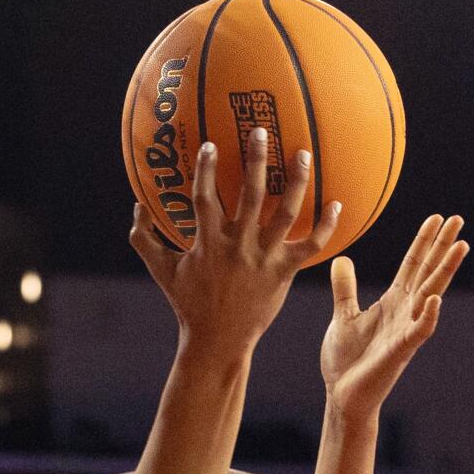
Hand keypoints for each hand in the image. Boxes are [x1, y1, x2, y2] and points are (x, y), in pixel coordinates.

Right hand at [131, 129, 341, 358]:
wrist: (217, 342)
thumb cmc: (189, 305)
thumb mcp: (163, 273)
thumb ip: (144, 241)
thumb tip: (136, 208)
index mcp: (207, 244)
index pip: (205, 198)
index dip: (206, 170)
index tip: (211, 144)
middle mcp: (237, 246)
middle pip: (249, 194)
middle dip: (255, 160)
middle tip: (261, 131)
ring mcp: (262, 258)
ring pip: (285, 213)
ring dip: (297, 181)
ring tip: (303, 153)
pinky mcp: (283, 272)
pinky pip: (310, 246)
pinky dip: (326, 226)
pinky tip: (337, 204)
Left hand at [321, 215, 467, 420]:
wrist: (342, 394)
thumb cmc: (346, 360)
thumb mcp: (343, 316)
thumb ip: (345, 289)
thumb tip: (342, 259)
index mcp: (391, 302)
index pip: (412, 265)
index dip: (423, 242)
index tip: (436, 217)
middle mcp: (404, 312)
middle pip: (427, 272)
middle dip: (442, 246)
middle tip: (458, 219)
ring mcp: (405, 330)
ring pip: (430, 294)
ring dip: (445, 271)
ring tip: (461, 246)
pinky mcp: (400, 351)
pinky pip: (418, 331)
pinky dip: (427, 315)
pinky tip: (435, 298)